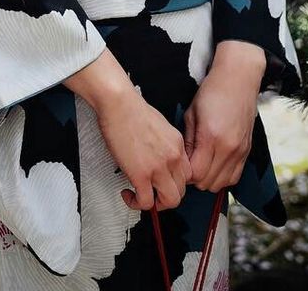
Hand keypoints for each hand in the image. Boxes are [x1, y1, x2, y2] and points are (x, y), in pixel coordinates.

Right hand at [96, 86, 191, 212]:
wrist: (119, 104)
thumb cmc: (132, 109)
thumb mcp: (160, 125)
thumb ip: (164, 144)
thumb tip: (156, 156)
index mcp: (178, 145)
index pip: (188, 174)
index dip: (175, 182)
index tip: (162, 182)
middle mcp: (173, 157)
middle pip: (182, 190)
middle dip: (166, 195)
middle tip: (152, 193)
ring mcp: (159, 168)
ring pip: (170, 201)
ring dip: (156, 204)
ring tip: (141, 197)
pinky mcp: (141, 175)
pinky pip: (146, 202)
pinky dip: (136, 203)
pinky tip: (127, 194)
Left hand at [182, 42, 264, 192]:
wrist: (238, 79)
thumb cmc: (212, 92)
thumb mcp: (191, 113)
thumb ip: (187, 142)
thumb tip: (182, 162)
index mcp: (211, 137)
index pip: (196, 174)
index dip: (185, 173)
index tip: (180, 164)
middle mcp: (228, 148)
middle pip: (208, 183)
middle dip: (195, 177)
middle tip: (188, 163)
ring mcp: (240, 151)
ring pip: (221, 184)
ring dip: (209, 179)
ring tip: (201, 163)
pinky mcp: (247, 152)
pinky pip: (234, 178)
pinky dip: (222, 176)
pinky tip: (215, 164)